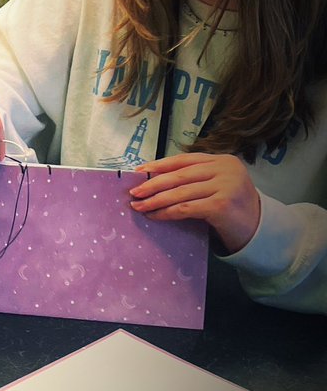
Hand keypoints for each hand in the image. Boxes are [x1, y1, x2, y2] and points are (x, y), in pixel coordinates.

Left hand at [130, 153, 261, 253]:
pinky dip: (166, 213)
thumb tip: (151, 179)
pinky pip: (185, 208)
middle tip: (133, 192)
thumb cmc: (231, 207)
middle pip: (179, 176)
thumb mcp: (215, 186)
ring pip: (179, 193)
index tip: (138, 172)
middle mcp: (226, 169)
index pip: (183, 160)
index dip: (159, 166)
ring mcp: (226, 186)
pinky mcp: (221, 205)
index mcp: (222, 160)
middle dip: (152, 184)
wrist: (258, 230)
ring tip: (138, 207)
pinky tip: (155, 216)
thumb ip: (192, 179)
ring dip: (155, 201)